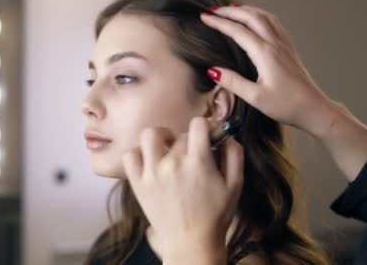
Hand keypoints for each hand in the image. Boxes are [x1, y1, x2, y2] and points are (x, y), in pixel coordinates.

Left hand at [123, 117, 243, 262]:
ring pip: (149, 136)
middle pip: (178, 134)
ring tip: (167, 150)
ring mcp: (152, 173)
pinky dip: (139, 154)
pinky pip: (131, 156)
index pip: (198, 124)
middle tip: (192, 156)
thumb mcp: (235, 184)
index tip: (207, 136)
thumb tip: (226, 135)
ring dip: (160, 139)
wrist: (191, 242)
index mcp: (198, 162)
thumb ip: (234, 155)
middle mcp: (172, 163)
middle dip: (188, 141)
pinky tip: (151, 162)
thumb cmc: (215, 215)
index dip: (205, 126)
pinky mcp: (138, 183)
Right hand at [201, 5, 366, 180]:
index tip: (204, 17)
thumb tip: (213, 70)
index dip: (219, 23)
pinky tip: (256, 19)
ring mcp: (285, 45)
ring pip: (264, 17)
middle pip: (251, 17)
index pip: (237, 31)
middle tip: (212, 9)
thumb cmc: (286, 106)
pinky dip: (260, 15)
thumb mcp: (255, 98)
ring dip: (246, 10)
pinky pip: (274, 23)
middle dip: (230, 11)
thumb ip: (233, 82)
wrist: (314, 109)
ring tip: (231, 9)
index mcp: (265, 54)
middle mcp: (275, 45)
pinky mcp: (290, 49)